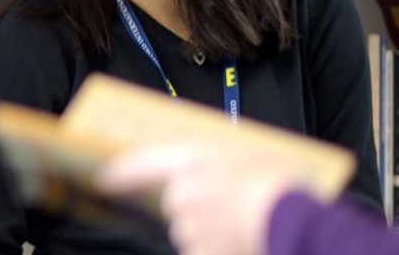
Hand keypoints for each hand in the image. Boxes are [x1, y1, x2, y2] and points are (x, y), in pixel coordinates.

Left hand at [98, 140, 301, 254]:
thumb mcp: (250, 154)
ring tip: (242, 221)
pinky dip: (216, 247)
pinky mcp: (201, 254)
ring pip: (190, 229)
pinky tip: (241, 241)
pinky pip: (202, 250)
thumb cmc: (276, 182)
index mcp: (193, 160)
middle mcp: (183, 193)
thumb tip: (209, 168)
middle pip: (175, 201)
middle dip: (195, 202)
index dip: (125, 169)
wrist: (292, 222)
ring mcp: (190, 228)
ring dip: (208, 227)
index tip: (106, 175)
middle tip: (228, 200)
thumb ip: (220, 160)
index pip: (145, 162)